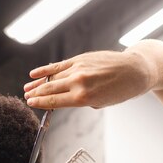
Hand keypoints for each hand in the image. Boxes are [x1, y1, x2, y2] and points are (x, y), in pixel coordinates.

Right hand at [23, 49, 152, 109]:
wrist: (135, 71)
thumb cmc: (121, 90)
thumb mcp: (102, 102)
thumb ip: (83, 100)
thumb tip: (66, 96)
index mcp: (84, 98)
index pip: (55, 101)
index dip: (41, 103)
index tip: (31, 103)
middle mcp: (79, 83)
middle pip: (50, 89)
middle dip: (37, 94)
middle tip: (26, 97)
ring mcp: (78, 69)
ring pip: (52, 77)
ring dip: (38, 83)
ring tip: (27, 88)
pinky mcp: (80, 59)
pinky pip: (59, 65)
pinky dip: (46, 69)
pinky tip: (35, 73)